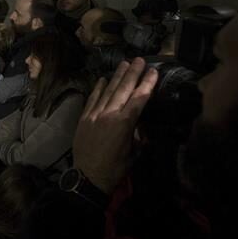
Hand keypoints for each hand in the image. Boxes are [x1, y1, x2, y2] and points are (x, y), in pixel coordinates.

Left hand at [73, 58, 157, 194]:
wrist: (87, 178)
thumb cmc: (115, 169)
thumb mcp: (133, 154)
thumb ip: (138, 137)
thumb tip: (141, 127)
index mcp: (124, 123)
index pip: (139, 98)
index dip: (147, 83)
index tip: (153, 71)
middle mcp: (109, 114)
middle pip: (123, 89)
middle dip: (132, 73)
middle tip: (139, 59)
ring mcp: (94, 114)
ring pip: (108, 91)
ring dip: (116, 76)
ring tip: (124, 63)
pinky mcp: (84, 118)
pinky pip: (92, 99)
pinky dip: (98, 88)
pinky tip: (103, 79)